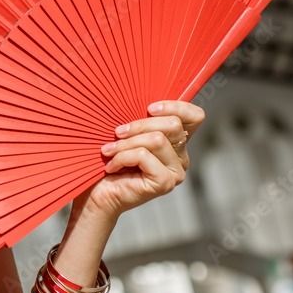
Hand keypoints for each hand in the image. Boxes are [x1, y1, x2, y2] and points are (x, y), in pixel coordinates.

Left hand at [72, 101, 204, 224]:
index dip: (176, 106)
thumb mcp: (127, 132)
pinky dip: (123, 157)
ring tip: (109, 151)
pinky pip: (144, 156)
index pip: (195, 116)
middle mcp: (181, 156)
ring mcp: (176, 171)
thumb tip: (141, 98)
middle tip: (117, 133)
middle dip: (139, 125)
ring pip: (156, 140)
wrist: (97, 194)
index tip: (149, 107)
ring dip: (126, 143)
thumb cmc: (109, 160)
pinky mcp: (165, 182)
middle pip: (173, 124)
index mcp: (176, 141)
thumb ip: (141, 119)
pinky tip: (111, 166)